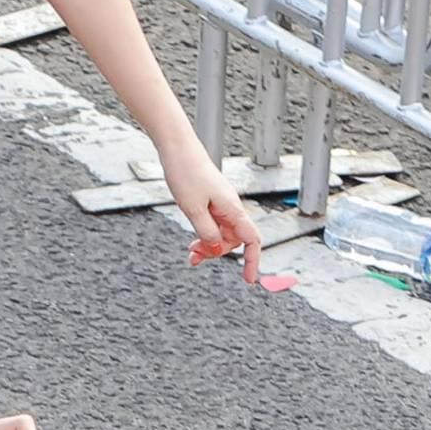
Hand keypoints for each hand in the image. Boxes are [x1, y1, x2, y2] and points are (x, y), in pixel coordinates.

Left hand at [159, 135, 264, 281]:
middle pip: (234, 241)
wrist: (177, 148)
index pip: (252, 240)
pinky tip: (192, 244)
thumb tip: (217, 249)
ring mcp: (221, 204)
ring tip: (190, 253)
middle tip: (194, 256)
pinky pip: (213, 225)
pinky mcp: (211, 201)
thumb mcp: (193, 209)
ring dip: (208, 245)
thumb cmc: (186, 173)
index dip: (253, 261)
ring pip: (221, 234)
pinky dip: (204, 235)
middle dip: (217, 252)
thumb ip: (207, 231)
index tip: (249, 280)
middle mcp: (231, 208)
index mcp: (232, 209)